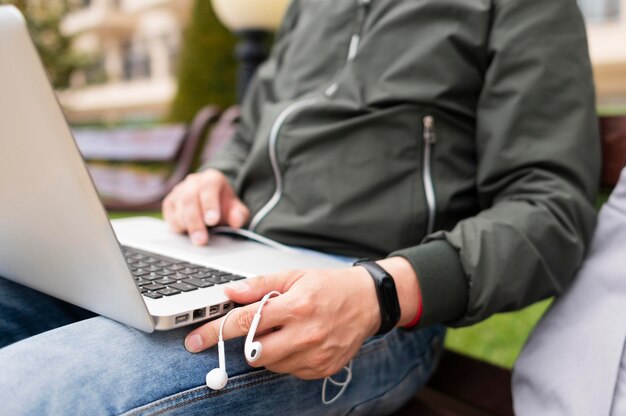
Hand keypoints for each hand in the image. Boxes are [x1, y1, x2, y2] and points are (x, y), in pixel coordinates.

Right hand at [162, 169, 249, 244]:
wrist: (212, 202)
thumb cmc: (224, 206)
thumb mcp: (236, 209)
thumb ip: (239, 214)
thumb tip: (236, 220)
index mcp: (212, 179)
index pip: (208, 187)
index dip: (209, 204)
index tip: (212, 220)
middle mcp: (193, 182)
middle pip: (189, 199)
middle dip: (195, 222)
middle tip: (201, 240)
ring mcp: (179, 191)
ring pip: (178, 208)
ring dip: (187, 226)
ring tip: (197, 239)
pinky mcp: (169, 202)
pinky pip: (170, 215)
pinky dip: (178, 226)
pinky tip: (188, 232)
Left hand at [184, 257, 419, 378]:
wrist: (368, 301)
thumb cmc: (330, 286)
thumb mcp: (295, 276)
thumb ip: (260, 285)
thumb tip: (229, 292)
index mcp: (297, 306)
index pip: (245, 322)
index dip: (215, 331)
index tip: (195, 339)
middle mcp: (307, 333)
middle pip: (254, 352)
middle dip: (247, 343)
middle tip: (256, 330)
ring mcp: (316, 354)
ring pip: (270, 364)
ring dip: (268, 350)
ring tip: (286, 330)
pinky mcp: (323, 369)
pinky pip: (289, 371)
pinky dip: (286, 358)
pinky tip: (300, 341)